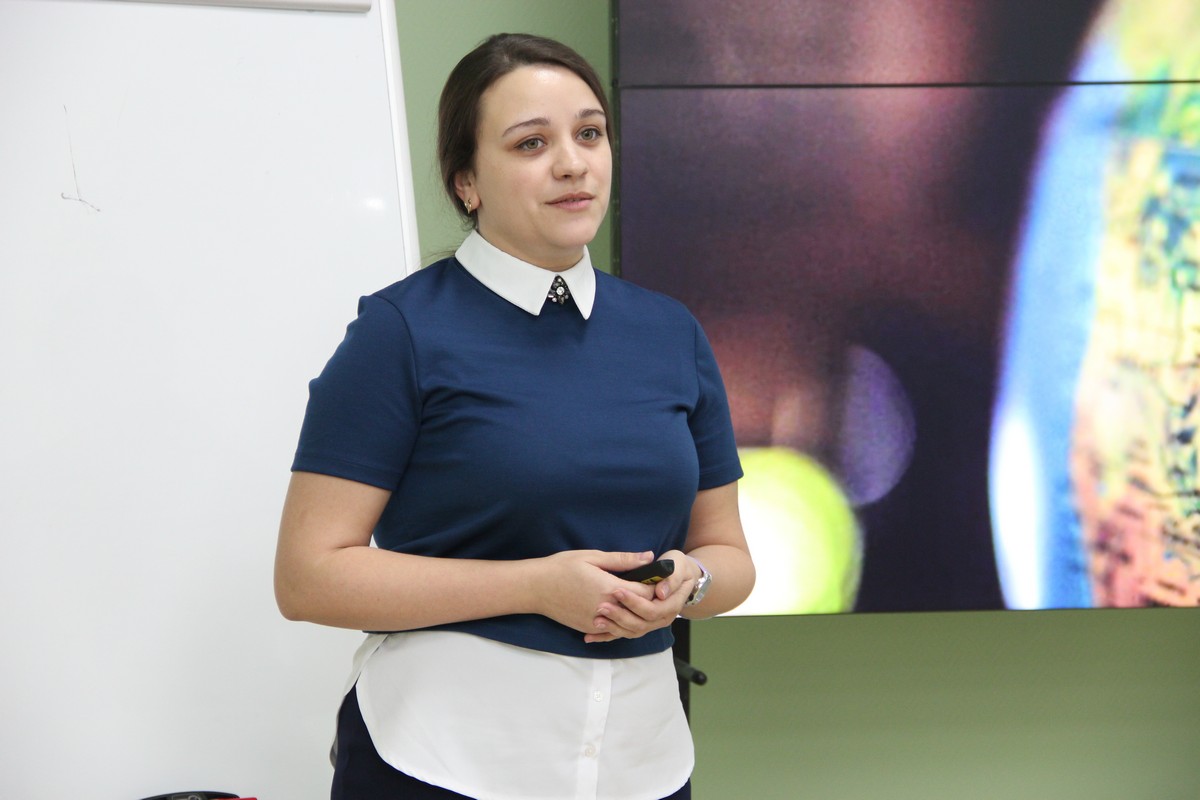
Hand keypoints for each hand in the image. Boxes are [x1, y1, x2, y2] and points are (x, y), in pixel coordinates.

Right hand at [530, 549, 657, 637]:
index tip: (655, 578)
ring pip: (629, 625)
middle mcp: (606, 609)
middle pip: (641, 611)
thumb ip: (623, 560)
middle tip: (650, 590)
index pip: (646, 593)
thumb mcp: (593, 557)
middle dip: (649, 601)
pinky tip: (622, 612)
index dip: (654, 585)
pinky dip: (621, 623)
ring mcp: (597, 622)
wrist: (535, 587)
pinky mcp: (589, 628)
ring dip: (636, 614)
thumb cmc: (562, 567)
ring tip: (638, 601)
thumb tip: (648, 557)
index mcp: (609, 588)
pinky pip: (613, 631)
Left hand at [586, 549, 699, 642]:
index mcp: (671, 604)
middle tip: (602, 606)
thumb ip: (670, 577)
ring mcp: (650, 623)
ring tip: (596, 620)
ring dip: (612, 627)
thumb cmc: (675, 567)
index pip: (653, 609)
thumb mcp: (677, 565)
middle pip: (640, 624)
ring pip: (631, 631)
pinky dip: (607, 636)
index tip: (617, 591)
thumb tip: (660, 592)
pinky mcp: (639, 624)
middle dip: (620, 615)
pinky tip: (590, 636)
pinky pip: (623, 633)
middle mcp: (662, 618)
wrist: (677, 575)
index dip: (635, 602)